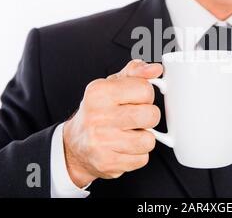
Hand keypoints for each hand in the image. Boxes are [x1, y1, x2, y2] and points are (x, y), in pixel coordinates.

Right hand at [63, 59, 162, 187]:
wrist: (75, 145)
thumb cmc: (98, 111)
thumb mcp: (112, 85)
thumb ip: (135, 72)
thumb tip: (156, 69)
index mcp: (99, 92)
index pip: (145, 89)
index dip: (146, 95)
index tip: (137, 100)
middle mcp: (98, 116)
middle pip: (151, 115)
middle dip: (148, 117)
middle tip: (135, 118)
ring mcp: (102, 141)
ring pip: (149, 140)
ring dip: (144, 138)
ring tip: (129, 134)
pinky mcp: (108, 162)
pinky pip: (142, 159)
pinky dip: (137, 155)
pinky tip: (124, 148)